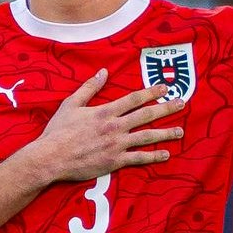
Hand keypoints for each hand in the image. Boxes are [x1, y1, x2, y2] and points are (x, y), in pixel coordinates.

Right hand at [20, 72, 180, 184]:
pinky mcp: (115, 161)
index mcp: (105, 112)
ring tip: (180, 131)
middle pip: (146, 115)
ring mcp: (117, 144)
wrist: (51, 157)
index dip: (151, 92)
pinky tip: (166, 154)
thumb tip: (103, 72)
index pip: (134, 99)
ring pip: (147, 136)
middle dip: (166, 108)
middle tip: (182, 103)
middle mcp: (115, 126)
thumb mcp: (70, 104)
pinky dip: (153, 156)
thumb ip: (89, 88)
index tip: (165, 88)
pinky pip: (139, 158)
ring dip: (166, 133)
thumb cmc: (58, 131)